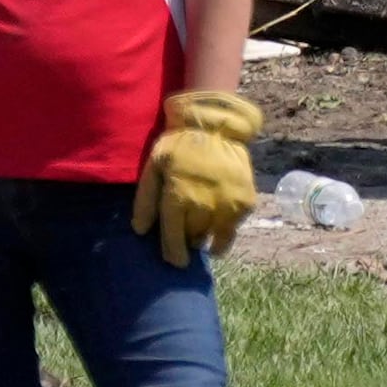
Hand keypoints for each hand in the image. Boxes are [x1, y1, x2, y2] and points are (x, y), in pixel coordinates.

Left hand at [131, 88, 262, 264]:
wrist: (216, 126)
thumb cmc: (179, 146)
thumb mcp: (154, 166)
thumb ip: (146, 200)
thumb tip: (140, 231)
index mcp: (178, 197)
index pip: (174, 239)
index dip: (173, 253)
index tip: (175, 260)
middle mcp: (204, 205)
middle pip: (194, 238)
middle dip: (188, 239)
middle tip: (186, 232)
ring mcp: (228, 205)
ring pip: (215, 237)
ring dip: (207, 237)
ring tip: (203, 233)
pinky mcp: (246, 202)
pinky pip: (234, 227)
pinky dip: (225, 227)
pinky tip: (218, 216)